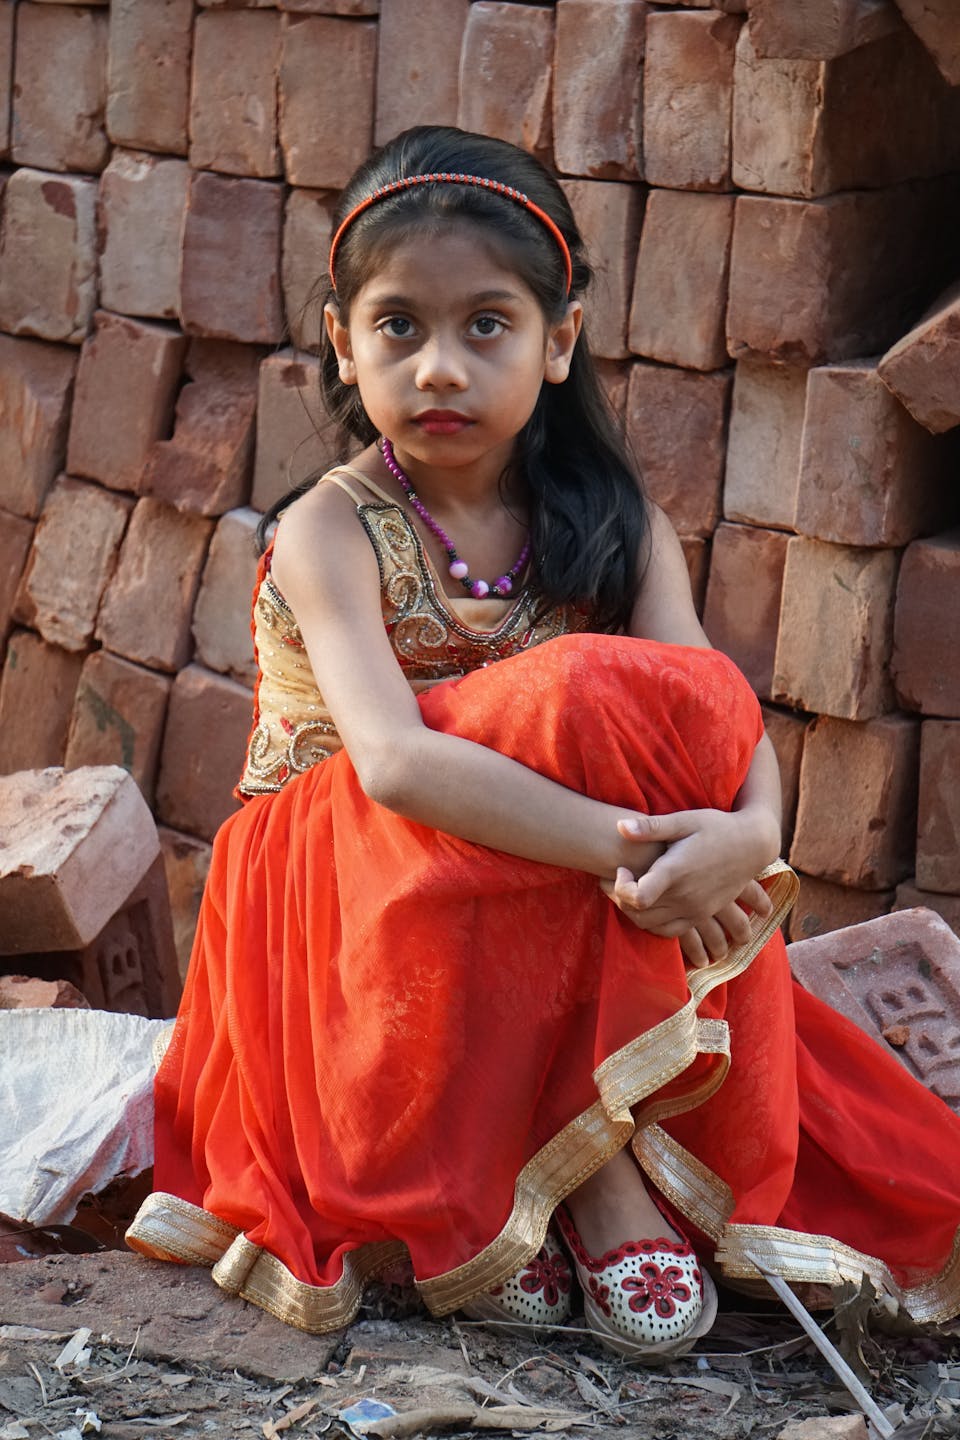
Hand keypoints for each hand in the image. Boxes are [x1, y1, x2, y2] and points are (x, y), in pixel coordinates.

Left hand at [599, 806, 779, 942]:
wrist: (752, 845)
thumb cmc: (716, 827)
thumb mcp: (685, 820)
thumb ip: (651, 826)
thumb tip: (619, 825)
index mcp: (676, 871)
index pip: (637, 897)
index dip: (620, 887)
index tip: (621, 868)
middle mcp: (685, 895)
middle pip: (637, 913)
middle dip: (618, 898)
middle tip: (614, 879)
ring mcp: (695, 909)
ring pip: (650, 926)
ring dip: (633, 912)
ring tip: (628, 891)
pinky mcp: (702, 915)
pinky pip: (669, 931)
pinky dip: (652, 923)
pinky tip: (649, 904)